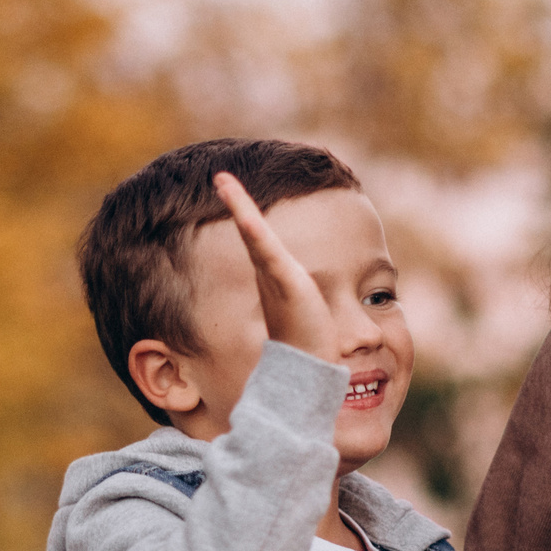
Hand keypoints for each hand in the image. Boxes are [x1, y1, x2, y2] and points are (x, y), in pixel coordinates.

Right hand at [214, 172, 339, 363]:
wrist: (308, 371)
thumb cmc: (312, 350)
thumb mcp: (313, 320)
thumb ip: (314, 313)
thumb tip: (328, 318)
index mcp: (276, 284)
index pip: (261, 247)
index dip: (250, 224)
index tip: (240, 204)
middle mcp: (269, 277)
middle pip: (251, 233)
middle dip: (237, 205)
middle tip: (223, 180)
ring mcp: (273, 275)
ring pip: (252, 232)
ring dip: (237, 203)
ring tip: (223, 178)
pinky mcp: (282, 275)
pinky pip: (261, 240)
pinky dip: (246, 216)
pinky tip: (233, 195)